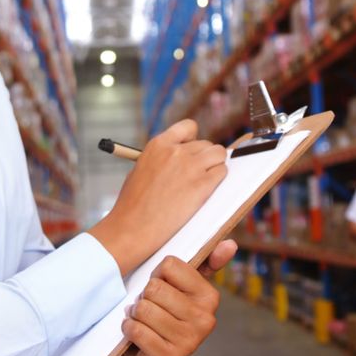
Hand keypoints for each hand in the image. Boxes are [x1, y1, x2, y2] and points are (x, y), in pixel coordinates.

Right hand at [90, 120, 227, 275]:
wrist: (133, 228)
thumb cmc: (133, 204)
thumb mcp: (140, 169)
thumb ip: (160, 158)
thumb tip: (178, 156)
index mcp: (158, 144)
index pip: (188, 127)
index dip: (193, 139)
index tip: (192, 151)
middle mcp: (176, 151)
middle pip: (206, 144)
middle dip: (205, 158)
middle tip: (198, 174)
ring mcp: (191, 167)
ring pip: (219, 154)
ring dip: (216, 166)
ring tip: (207, 180)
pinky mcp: (202, 185)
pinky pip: (222, 172)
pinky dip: (219, 180)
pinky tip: (209, 190)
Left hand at [123, 246, 231, 355]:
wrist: (156, 353)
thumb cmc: (167, 312)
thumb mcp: (184, 288)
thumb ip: (204, 263)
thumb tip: (230, 244)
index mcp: (210, 296)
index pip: (168, 264)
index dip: (158, 274)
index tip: (163, 287)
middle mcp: (204, 319)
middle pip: (154, 287)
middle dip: (144, 296)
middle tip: (152, 306)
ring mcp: (188, 340)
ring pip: (143, 308)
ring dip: (135, 314)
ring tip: (145, 320)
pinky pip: (136, 330)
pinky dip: (130, 329)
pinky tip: (138, 333)